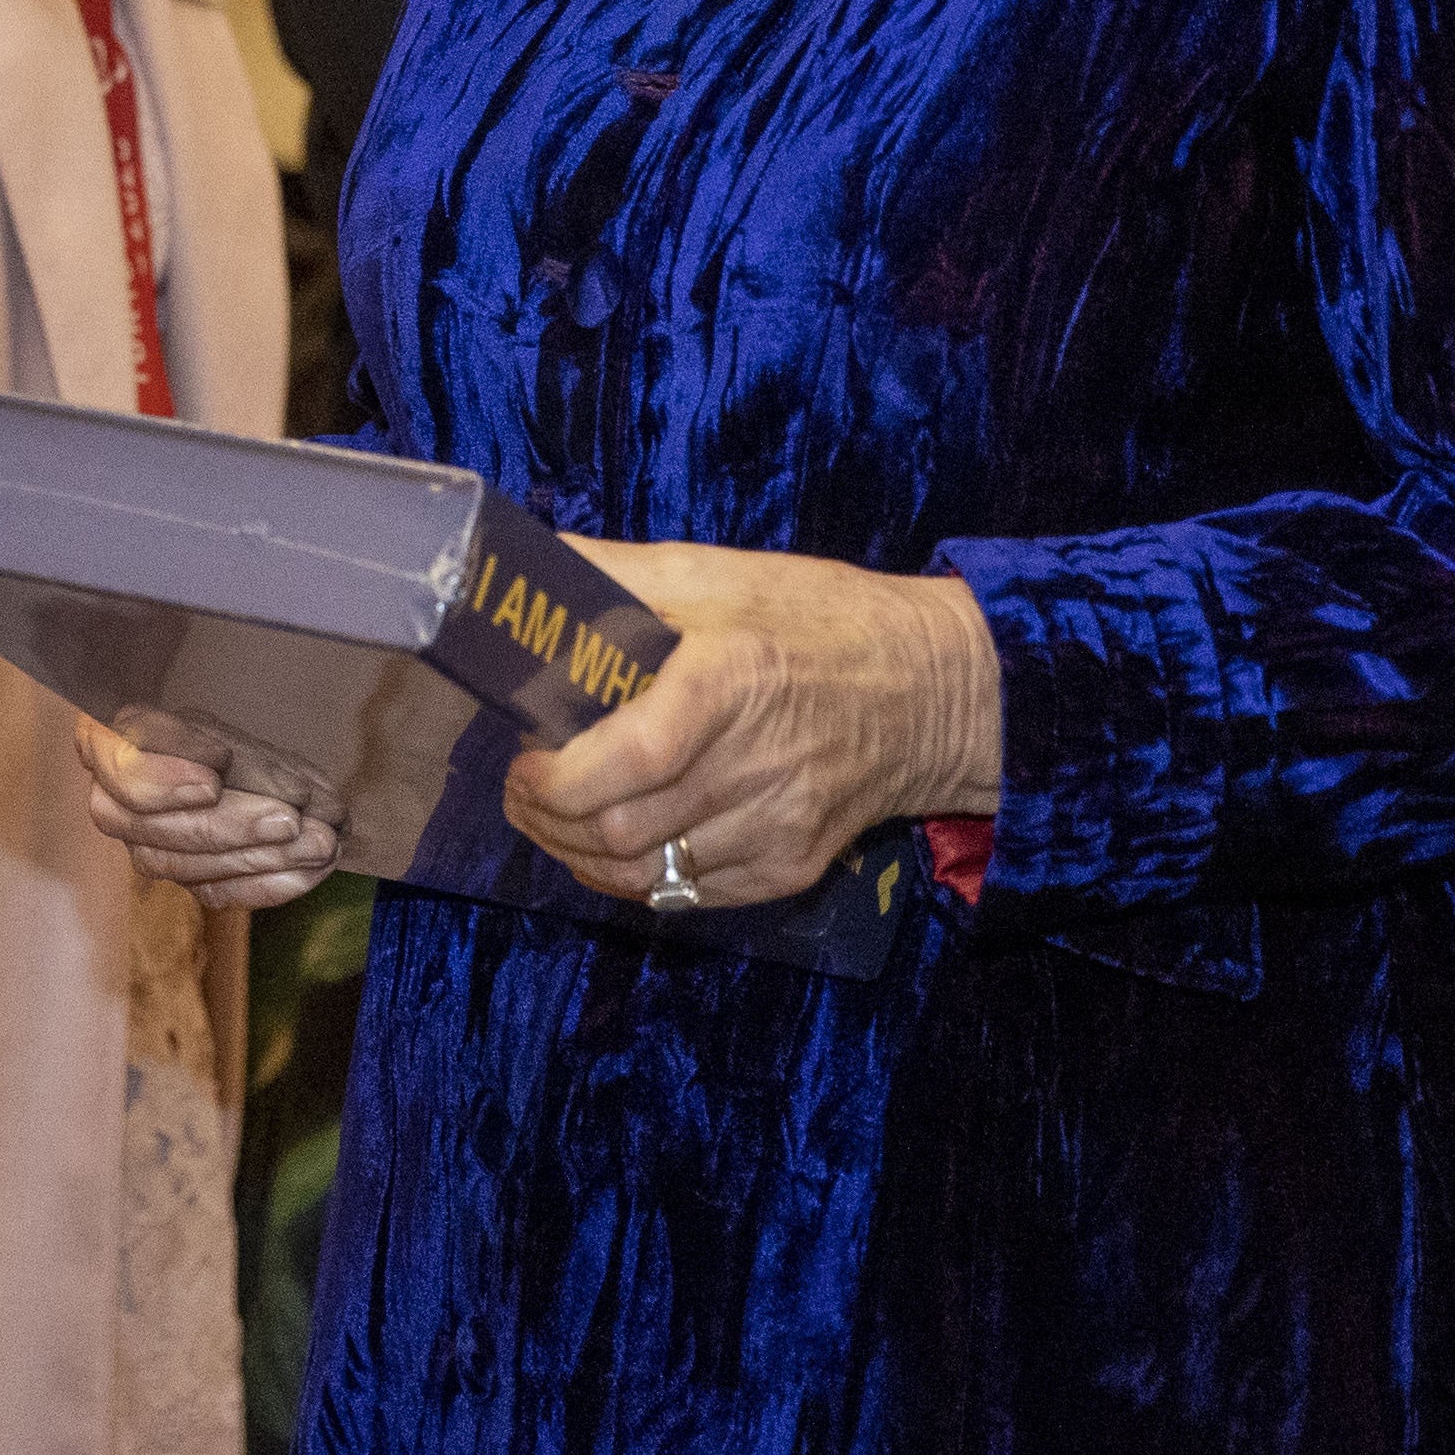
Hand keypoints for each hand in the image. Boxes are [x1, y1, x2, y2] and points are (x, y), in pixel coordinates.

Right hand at [74, 717, 340, 910]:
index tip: (215, 779)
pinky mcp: (183, 878)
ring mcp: (144, 847)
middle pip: (157, 827)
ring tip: (319, 843)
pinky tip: (309, 870)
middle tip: (291, 818)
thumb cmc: (220, 734)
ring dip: (260, 856)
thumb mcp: (226, 729)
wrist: (232, 764)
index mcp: (108, 745)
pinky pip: (217, 892)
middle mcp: (113, 802)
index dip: (164, 781)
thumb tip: (299, 798)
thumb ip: (247, 760)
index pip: (120, 768)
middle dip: (231, 825)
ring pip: (187, 865)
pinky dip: (269, 883)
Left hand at [501, 542, 1000, 907]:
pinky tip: (615, 844)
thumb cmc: (817, 620)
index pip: (626, 760)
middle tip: (525, 788)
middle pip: (620, 831)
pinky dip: (635, 877)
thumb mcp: (717, 572)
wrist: (933, 689)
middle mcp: (755, 766)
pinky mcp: (792, 867)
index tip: (523, 760)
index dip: (556, 779)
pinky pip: (689, 895)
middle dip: (548, 819)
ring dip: (578, 853)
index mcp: (728, 683)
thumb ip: (614, 572)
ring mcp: (778, 827)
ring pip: (644, 876)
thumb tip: (521, 558)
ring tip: (556, 816)